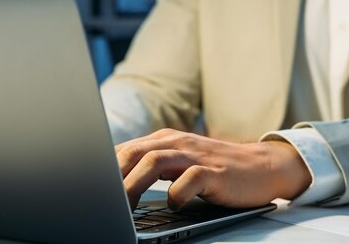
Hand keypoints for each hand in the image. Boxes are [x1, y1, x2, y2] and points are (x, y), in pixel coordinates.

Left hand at [115, 128, 310, 209]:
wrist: (261, 166)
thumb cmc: (216, 168)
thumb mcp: (181, 162)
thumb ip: (152, 166)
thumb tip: (114, 183)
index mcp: (165, 140)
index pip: (124, 150)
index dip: (102, 169)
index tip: (88, 189)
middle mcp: (177, 143)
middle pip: (134, 153)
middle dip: (112, 177)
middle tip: (99, 201)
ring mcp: (196, 156)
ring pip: (155, 163)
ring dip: (134, 185)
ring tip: (124, 208)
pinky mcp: (215, 172)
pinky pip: (189, 180)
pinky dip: (176, 195)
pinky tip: (173, 205)